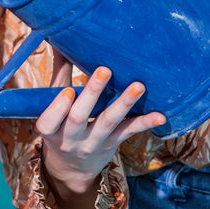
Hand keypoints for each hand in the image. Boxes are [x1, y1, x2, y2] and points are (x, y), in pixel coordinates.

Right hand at [36, 58, 164, 208]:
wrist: (72, 168)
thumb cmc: (61, 126)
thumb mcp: (52, 106)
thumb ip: (59, 74)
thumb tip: (58, 39)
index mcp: (50, 130)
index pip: (49, 122)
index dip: (58, 108)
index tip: (68, 91)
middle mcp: (71, 139)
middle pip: (80, 118)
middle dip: (92, 94)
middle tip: (104, 70)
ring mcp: (93, 143)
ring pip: (108, 123)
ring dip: (124, 103)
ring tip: (138, 86)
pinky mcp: (113, 144)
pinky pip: (128, 132)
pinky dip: (144, 124)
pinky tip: (160, 116)